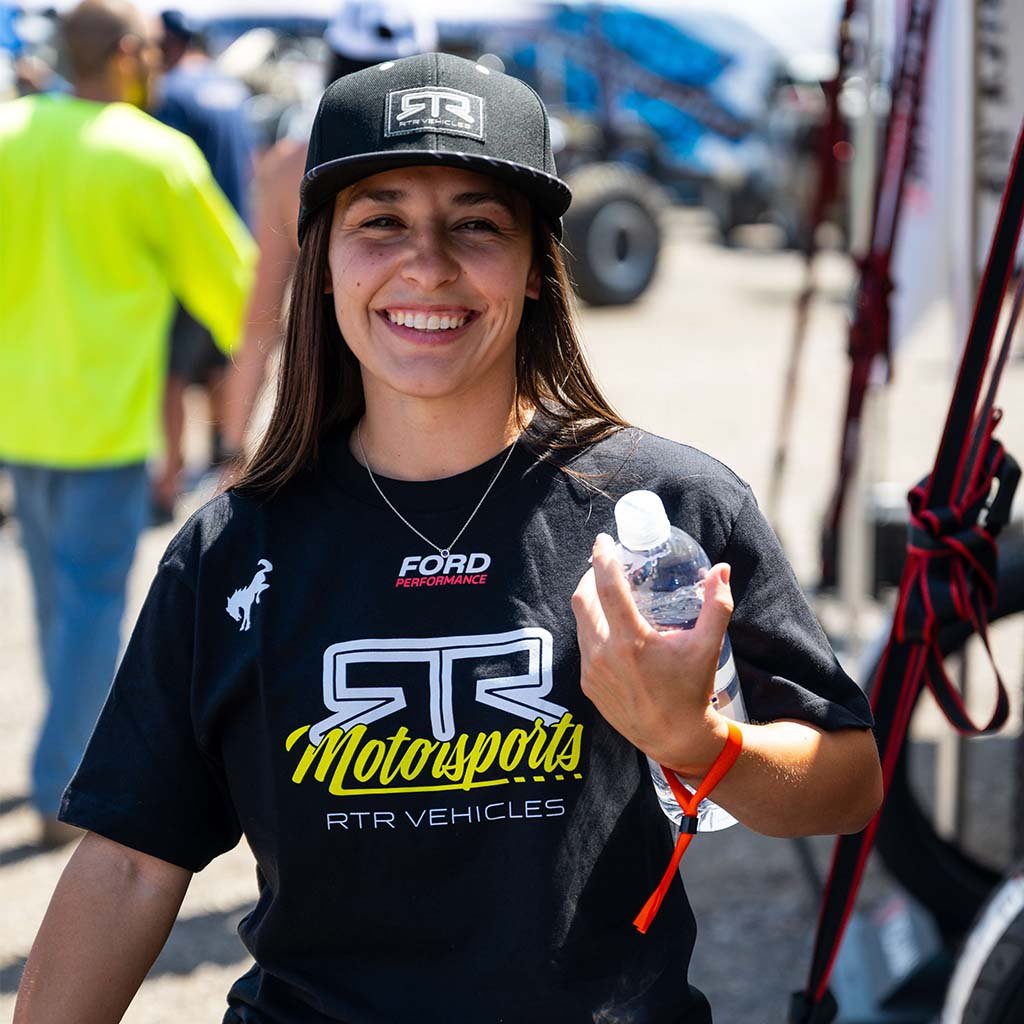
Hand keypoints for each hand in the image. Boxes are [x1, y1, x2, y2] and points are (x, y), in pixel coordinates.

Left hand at [571, 532, 732, 775]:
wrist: (673, 737)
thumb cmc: (692, 689)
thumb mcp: (708, 647)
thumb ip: (716, 605)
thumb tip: (721, 569)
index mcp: (631, 641)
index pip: (607, 588)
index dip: (602, 559)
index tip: (602, 541)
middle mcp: (604, 654)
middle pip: (584, 599)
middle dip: (591, 575)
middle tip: (606, 563)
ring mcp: (591, 670)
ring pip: (581, 621)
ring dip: (590, 600)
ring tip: (607, 590)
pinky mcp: (587, 683)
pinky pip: (583, 644)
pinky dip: (592, 627)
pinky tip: (609, 624)